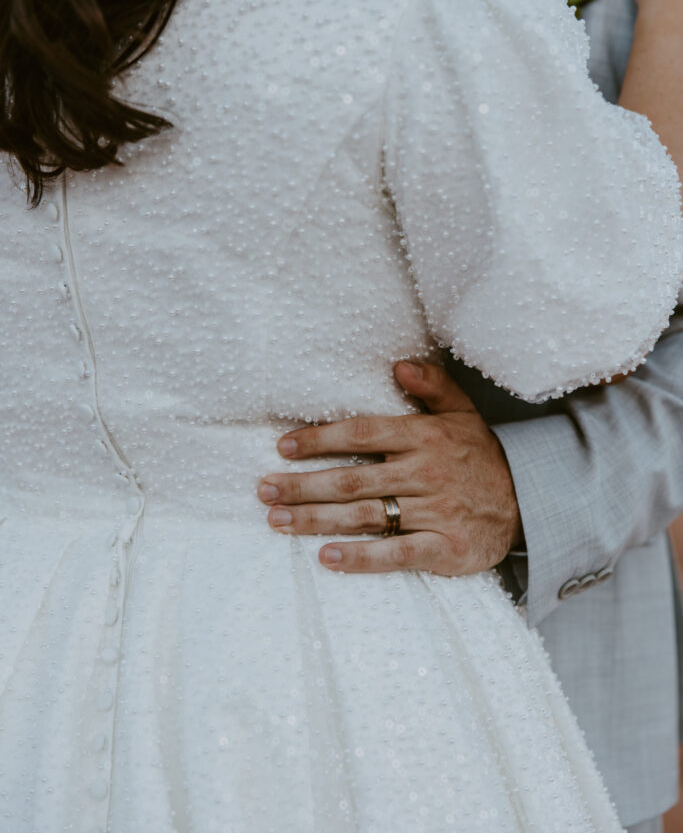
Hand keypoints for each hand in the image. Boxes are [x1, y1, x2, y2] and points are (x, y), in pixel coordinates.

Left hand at [258, 361, 522, 575]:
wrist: (529, 502)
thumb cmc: (482, 456)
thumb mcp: (463, 413)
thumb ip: (432, 387)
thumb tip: (399, 365)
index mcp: (424, 438)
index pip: (362, 434)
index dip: (320, 439)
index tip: (284, 446)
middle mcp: (425, 473)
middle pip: (352, 479)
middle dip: (303, 485)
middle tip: (264, 489)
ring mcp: (435, 511)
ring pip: (365, 516)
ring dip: (316, 520)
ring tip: (277, 521)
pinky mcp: (445, 548)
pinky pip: (396, 554)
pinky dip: (360, 558)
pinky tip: (327, 558)